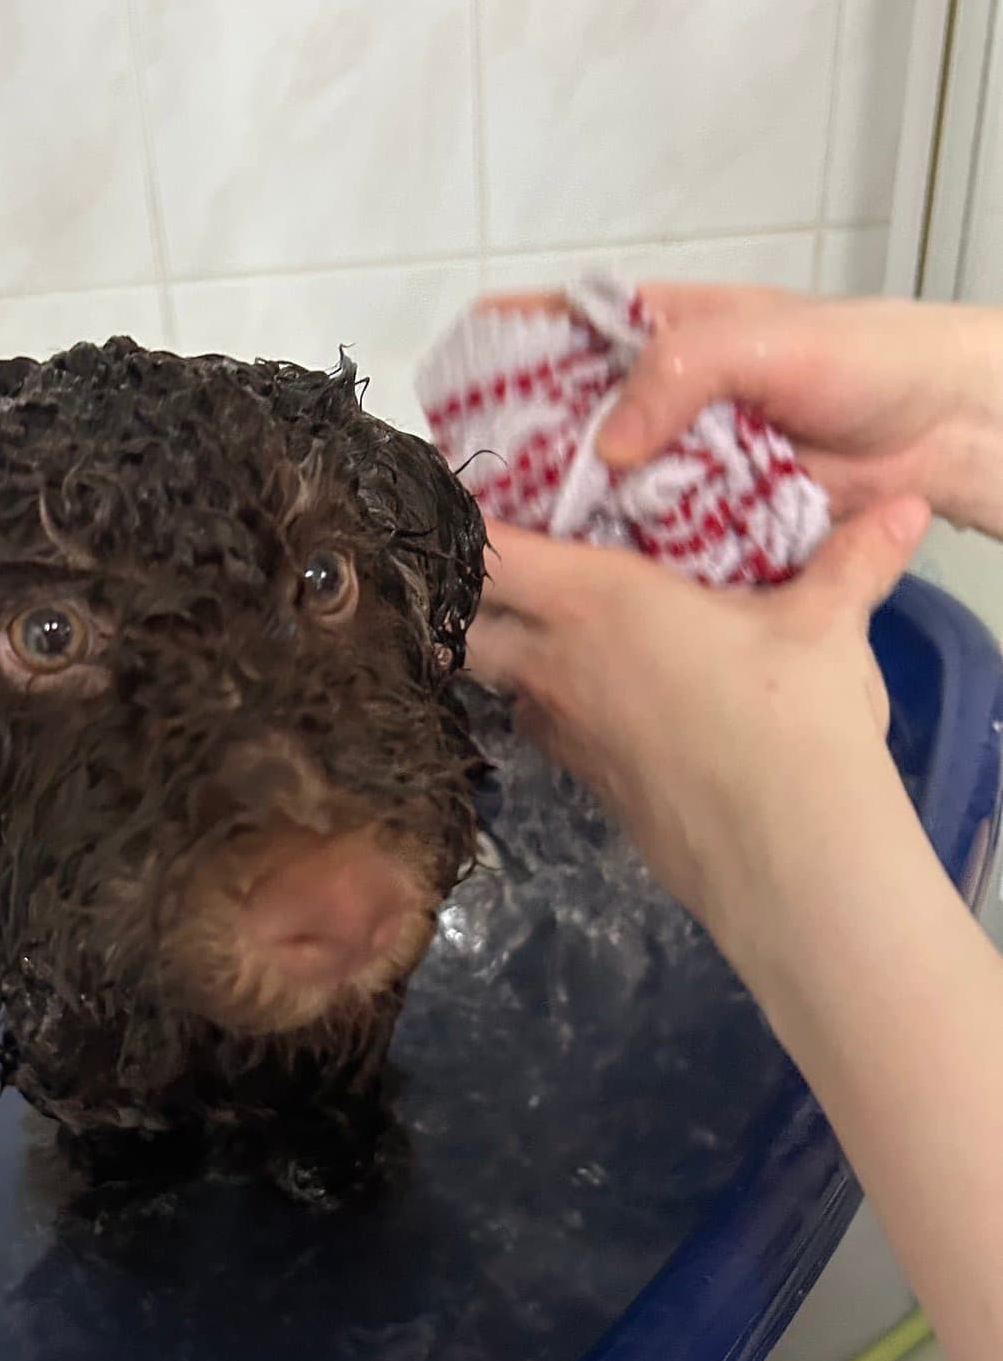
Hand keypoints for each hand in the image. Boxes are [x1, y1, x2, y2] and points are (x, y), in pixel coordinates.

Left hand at [467, 496, 931, 951]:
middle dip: (463, 601)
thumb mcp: (826, 626)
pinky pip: (545, 727)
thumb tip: (904, 507)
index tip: (455, 508)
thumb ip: (853, 560)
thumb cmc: (791, 717)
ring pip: (501, 683)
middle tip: (492, 571)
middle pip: (465, 628)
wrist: (787, 853)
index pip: (490, 554)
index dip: (459, 530)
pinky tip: (604, 694)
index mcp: (593, 602)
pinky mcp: (585, 782)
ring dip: (510, 656)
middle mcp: (556, 665)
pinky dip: (556, 703)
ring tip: (550, 628)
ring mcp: (563, 732)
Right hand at [480, 284, 1002, 537]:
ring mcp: (669, 465)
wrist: (940, 431)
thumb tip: (608, 444)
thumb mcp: (765, 342)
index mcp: (652, 330)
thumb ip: (681, 373)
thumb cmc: (861, 360)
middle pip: (551, 423)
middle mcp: (647, 399)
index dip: (490, 354)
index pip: (549, 327)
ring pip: (586, 492)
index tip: (443, 396)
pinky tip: (569, 587)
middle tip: (461, 498)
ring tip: (496, 554)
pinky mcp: (697, 524)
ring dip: (551, 520)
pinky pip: (637, 544)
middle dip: (507, 457)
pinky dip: (608, 563)